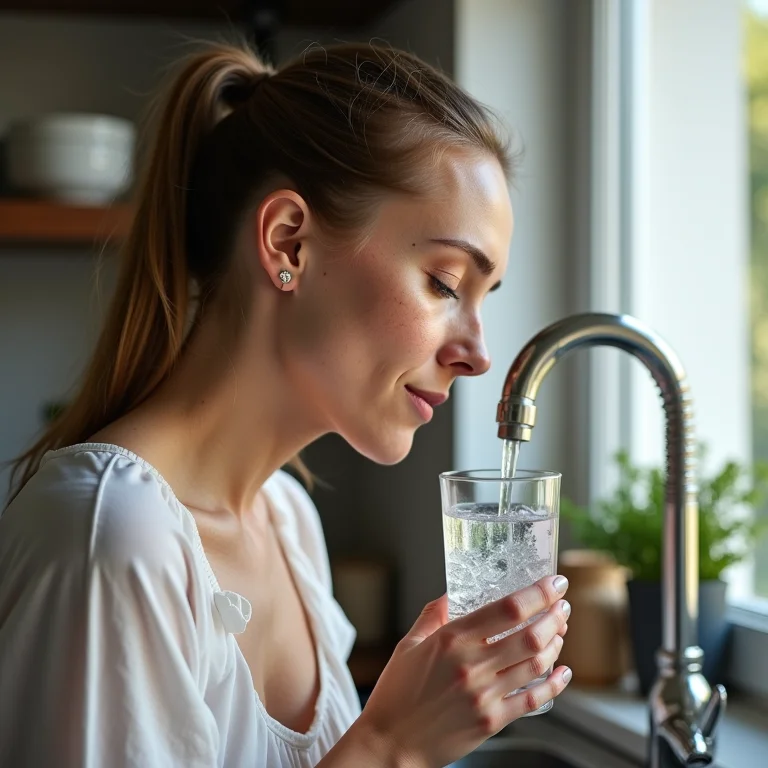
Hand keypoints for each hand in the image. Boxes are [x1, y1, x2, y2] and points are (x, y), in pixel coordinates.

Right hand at [356, 575, 571, 767]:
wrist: (391, 744)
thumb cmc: (396, 695)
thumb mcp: (408, 646)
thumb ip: (431, 616)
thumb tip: (448, 596)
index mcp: (452, 639)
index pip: (508, 609)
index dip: (538, 593)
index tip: (554, 583)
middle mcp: (472, 665)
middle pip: (531, 634)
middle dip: (555, 615)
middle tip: (562, 605)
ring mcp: (485, 695)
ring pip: (536, 663)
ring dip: (556, 643)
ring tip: (560, 631)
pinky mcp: (492, 721)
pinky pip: (534, 699)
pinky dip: (554, 683)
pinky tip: (562, 672)